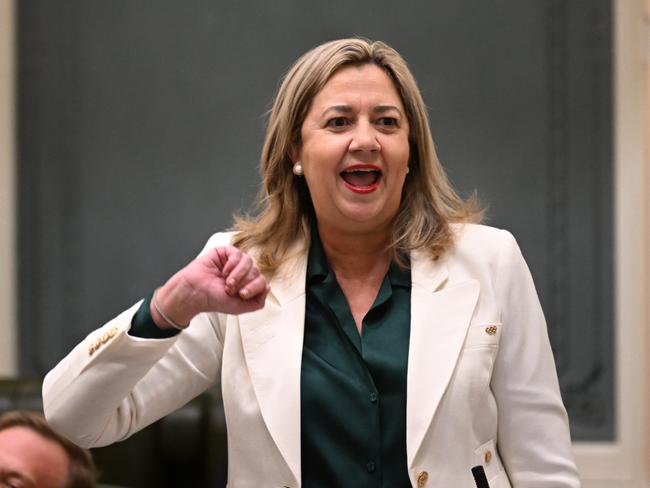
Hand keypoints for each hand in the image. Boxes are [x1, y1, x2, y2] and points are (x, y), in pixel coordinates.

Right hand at [151, 247, 269, 328]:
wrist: (195, 293)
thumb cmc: (214, 299)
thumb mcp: (240, 308)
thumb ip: (258, 302)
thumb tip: (268, 288)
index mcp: (247, 284)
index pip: (263, 281)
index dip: (254, 287)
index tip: (241, 295)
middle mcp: (242, 272)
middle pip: (257, 271)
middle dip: (244, 282)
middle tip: (230, 289)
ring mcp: (234, 262)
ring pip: (249, 261)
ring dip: (238, 274)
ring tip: (227, 282)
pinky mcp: (225, 253)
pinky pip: (237, 254)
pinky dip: (232, 264)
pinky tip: (223, 272)